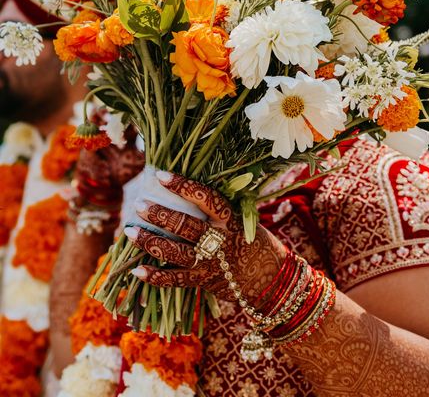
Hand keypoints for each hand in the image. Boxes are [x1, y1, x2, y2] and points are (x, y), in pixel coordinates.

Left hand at [124, 171, 286, 305]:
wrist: (271, 280)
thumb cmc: (254, 242)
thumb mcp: (242, 220)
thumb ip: (217, 212)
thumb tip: (185, 192)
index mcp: (230, 219)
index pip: (204, 198)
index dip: (182, 186)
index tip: (161, 175)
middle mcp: (218, 240)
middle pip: (183, 225)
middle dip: (158, 214)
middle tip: (139, 205)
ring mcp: (209, 263)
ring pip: (172, 251)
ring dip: (148, 241)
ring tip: (129, 231)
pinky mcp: (203, 282)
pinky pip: (174, 280)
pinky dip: (154, 276)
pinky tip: (136, 270)